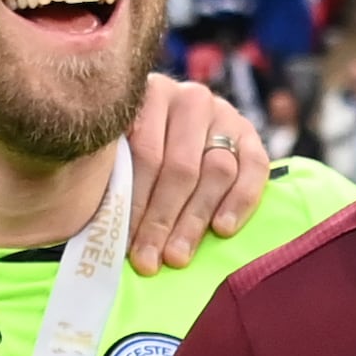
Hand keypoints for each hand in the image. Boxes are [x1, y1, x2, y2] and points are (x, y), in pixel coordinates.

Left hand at [124, 75, 274, 271]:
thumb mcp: (116, 152)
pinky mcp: (250, 133)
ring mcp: (223, 113)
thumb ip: (112, 175)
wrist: (173, 133)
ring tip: (177, 256)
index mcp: (148, 94)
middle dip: (162, 220)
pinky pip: (254, 167)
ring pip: (216, 171)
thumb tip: (100, 227)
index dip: (134, 202)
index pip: (145, 153)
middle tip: (149, 260)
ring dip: (195, 220)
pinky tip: (222, 229)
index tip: (123, 243)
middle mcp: (189, 97)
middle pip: (180, 166)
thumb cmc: (133, 155)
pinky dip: (240, 201)